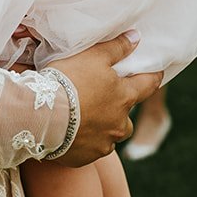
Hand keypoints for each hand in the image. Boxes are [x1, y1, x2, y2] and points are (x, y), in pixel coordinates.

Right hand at [51, 33, 161, 166]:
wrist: (41, 115)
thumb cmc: (69, 81)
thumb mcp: (92, 56)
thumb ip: (117, 48)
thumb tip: (136, 38)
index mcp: (125, 98)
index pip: (148, 85)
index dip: (153, 77)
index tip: (156, 73)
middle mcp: (119, 124)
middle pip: (128, 117)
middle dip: (120, 110)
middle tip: (102, 101)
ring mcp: (103, 144)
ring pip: (110, 135)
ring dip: (103, 128)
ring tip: (84, 119)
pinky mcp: (85, 158)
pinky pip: (90, 149)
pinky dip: (84, 142)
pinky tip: (69, 132)